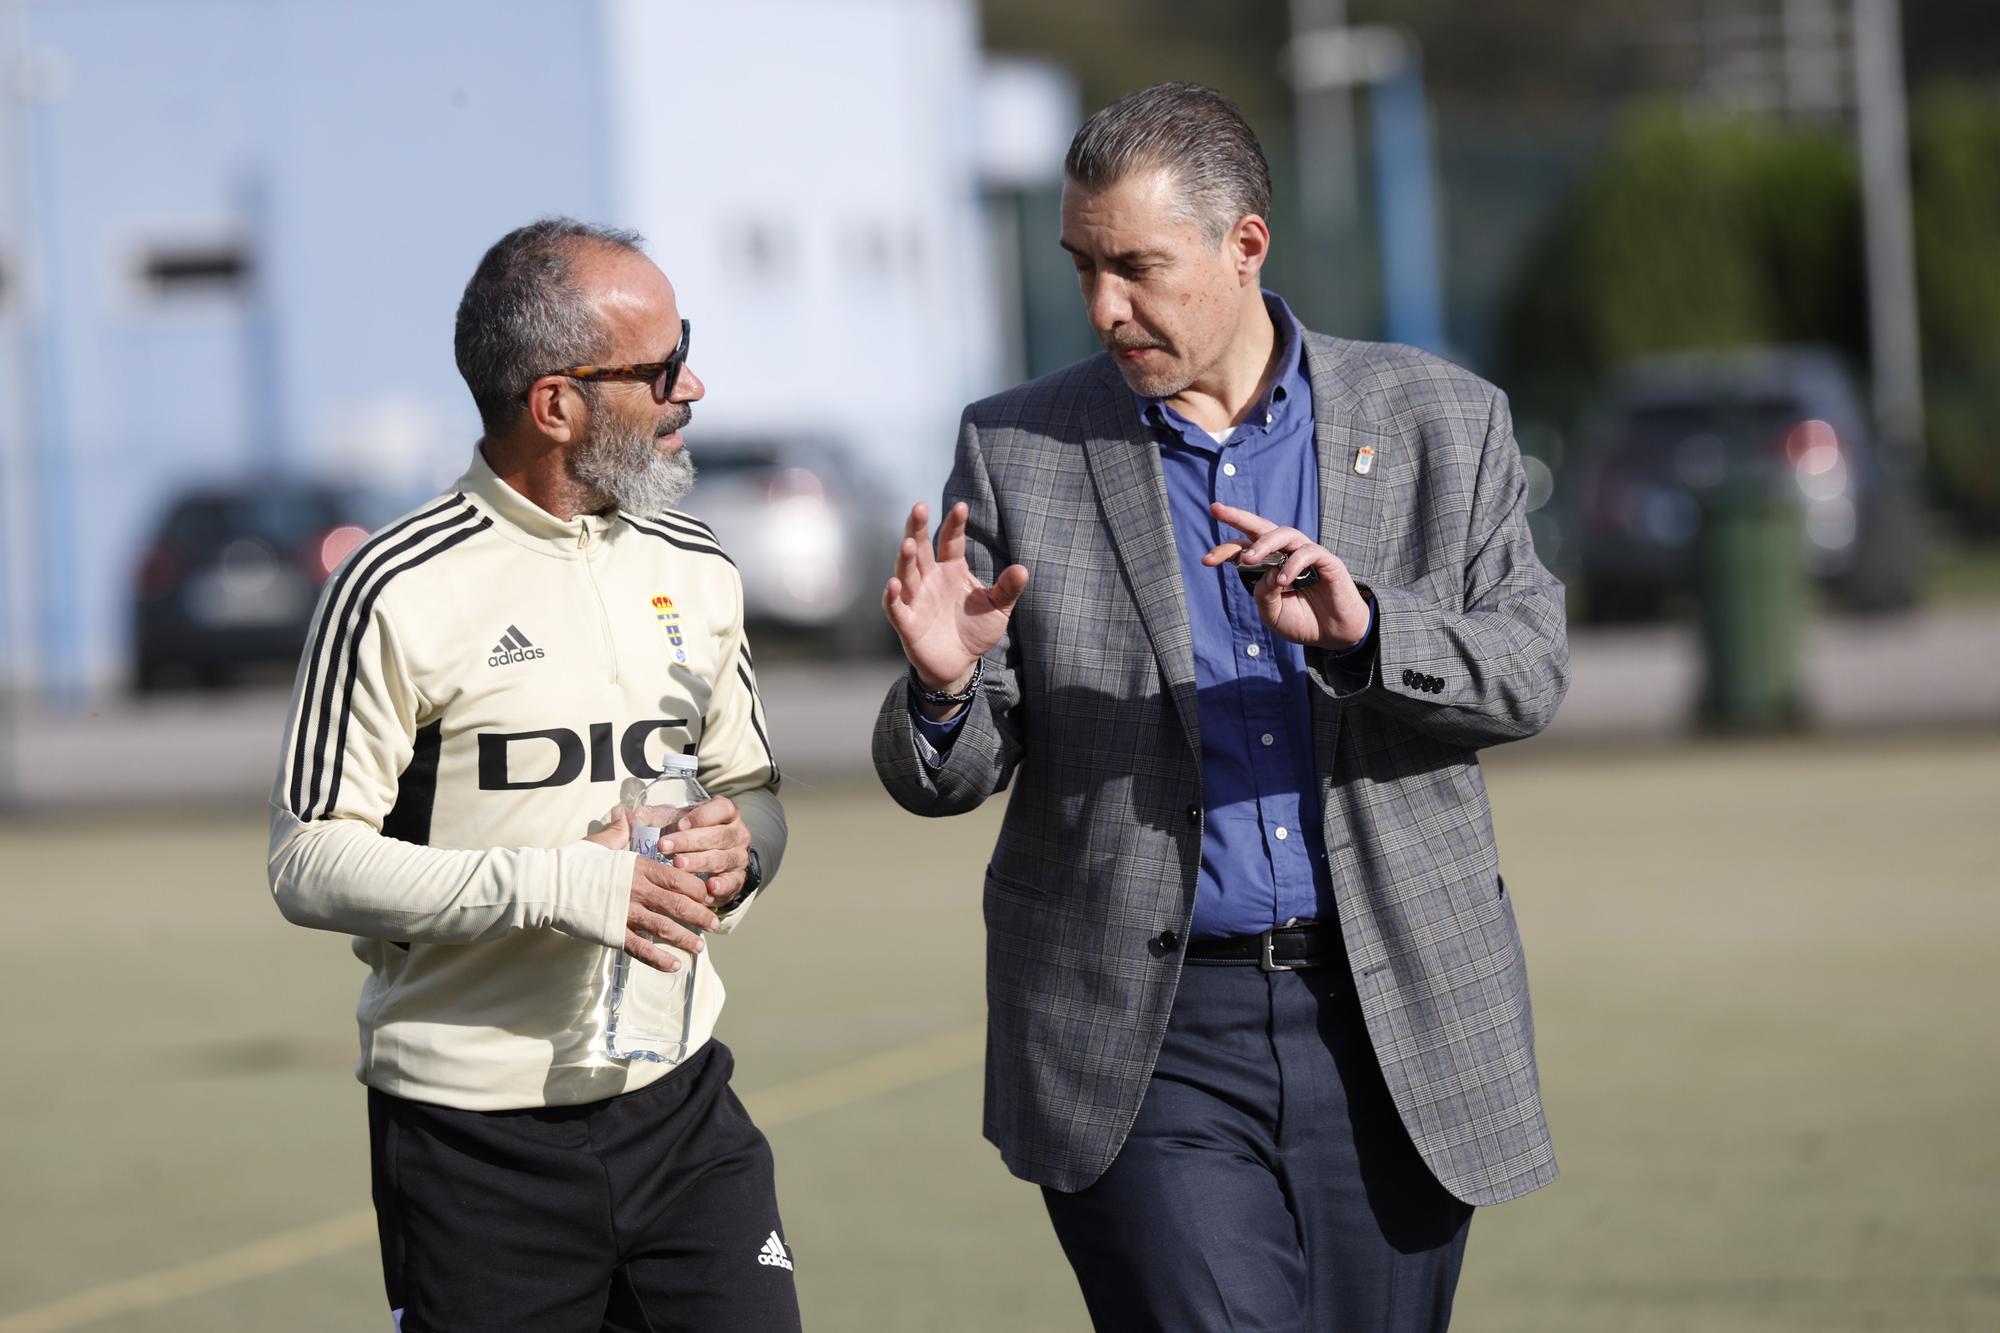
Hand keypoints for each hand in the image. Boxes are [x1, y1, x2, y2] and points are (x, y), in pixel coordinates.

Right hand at [585, 804, 731, 971]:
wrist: (547, 885)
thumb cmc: (573, 863)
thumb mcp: (600, 842)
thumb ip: (619, 830)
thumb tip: (624, 813)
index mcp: (638, 866)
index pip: (679, 878)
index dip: (697, 889)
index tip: (707, 897)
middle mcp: (637, 889)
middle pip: (679, 904)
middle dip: (700, 916)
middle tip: (714, 924)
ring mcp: (626, 912)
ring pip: (665, 928)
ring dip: (686, 938)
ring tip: (699, 947)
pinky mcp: (613, 932)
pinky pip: (641, 948)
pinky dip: (659, 959)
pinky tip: (674, 966)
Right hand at [883, 501, 1028, 705]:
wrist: (959, 662)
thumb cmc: (975, 629)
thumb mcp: (997, 608)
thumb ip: (1008, 589)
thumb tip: (1022, 570)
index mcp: (951, 569)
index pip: (951, 541)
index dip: (955, 524)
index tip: (961, 507)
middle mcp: (930, 579)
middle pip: (921, 549)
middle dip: (918, 529)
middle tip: (919, 507)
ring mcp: (915, 599)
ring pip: (906, 573)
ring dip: (905, 559)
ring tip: (908, 544)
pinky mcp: (907, 623)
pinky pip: (896, 607)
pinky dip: (892, 596)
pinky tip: (892, 584)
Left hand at [1202, 501, 1371, 650]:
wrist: (1334, 635)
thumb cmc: (1302, 621)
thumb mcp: (1272, 614)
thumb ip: (1263, 594)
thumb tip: (1263, 570)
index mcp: (1268, 564)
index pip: (1243, 548)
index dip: (1224, 551)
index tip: (1205, 560)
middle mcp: (1285, 553)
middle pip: (1261, 526)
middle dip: (1238, 516)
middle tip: (1217, 509)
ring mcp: (1306, 554)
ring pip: (1284, 533)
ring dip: (1264, 544)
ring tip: (1248, 560)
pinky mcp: (1327, 560)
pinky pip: (1308, 552)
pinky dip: (1292, 564)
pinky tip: (1283, 580)